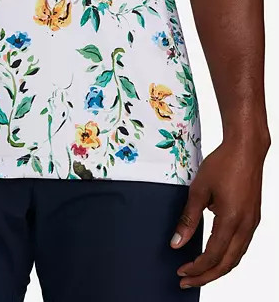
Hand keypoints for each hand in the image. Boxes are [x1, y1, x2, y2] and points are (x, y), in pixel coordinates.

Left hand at [170, 138, 268, 288]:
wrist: (246, 149)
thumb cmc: (222, 164)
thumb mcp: (199, 190)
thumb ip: (188, 218)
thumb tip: (176, 243)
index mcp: (231, 220)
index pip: (213, 255)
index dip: (196, 268)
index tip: (181, 272)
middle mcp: (245, 226)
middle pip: (227, 264)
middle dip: (206, 276)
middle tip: (187, 281)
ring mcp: (252, 223)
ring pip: (236, 257)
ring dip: (218, 268)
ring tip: (199, 272)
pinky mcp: (253, 218)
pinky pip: (242, 246)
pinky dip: (228, 256)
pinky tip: (215, 254)